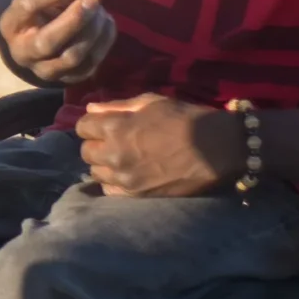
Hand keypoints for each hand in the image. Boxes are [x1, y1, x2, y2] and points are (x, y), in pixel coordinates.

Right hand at [0, 0, 116, 84]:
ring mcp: (44, 71)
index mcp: (10, 25)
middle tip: (92, 1)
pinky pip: (90, 65)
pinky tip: (105, 24)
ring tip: (100, 11)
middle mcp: (22, 53)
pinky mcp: (68, 79)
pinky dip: (103, 42)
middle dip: (74, 20)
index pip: (27, 6)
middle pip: (47, 42)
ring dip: (92, 31)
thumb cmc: (40, 13)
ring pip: (72, 57)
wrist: (38, 42)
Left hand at [74, 94, 238, 196]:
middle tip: (113, 142)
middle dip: (96, 144)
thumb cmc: (184, 119)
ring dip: (104, 164)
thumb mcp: (151, 103)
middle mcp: (113, 155)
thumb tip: (90, 109)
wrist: (216, 148)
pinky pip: (110, 191)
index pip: (82, 127)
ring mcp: (124, 178)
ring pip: (96, 173)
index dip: (92, 124)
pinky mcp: (137, 195)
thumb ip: (116, 107)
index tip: (103, 125)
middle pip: (85, 151)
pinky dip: (114, 183)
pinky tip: (128, 175)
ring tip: (122, 159)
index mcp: (114, 128)